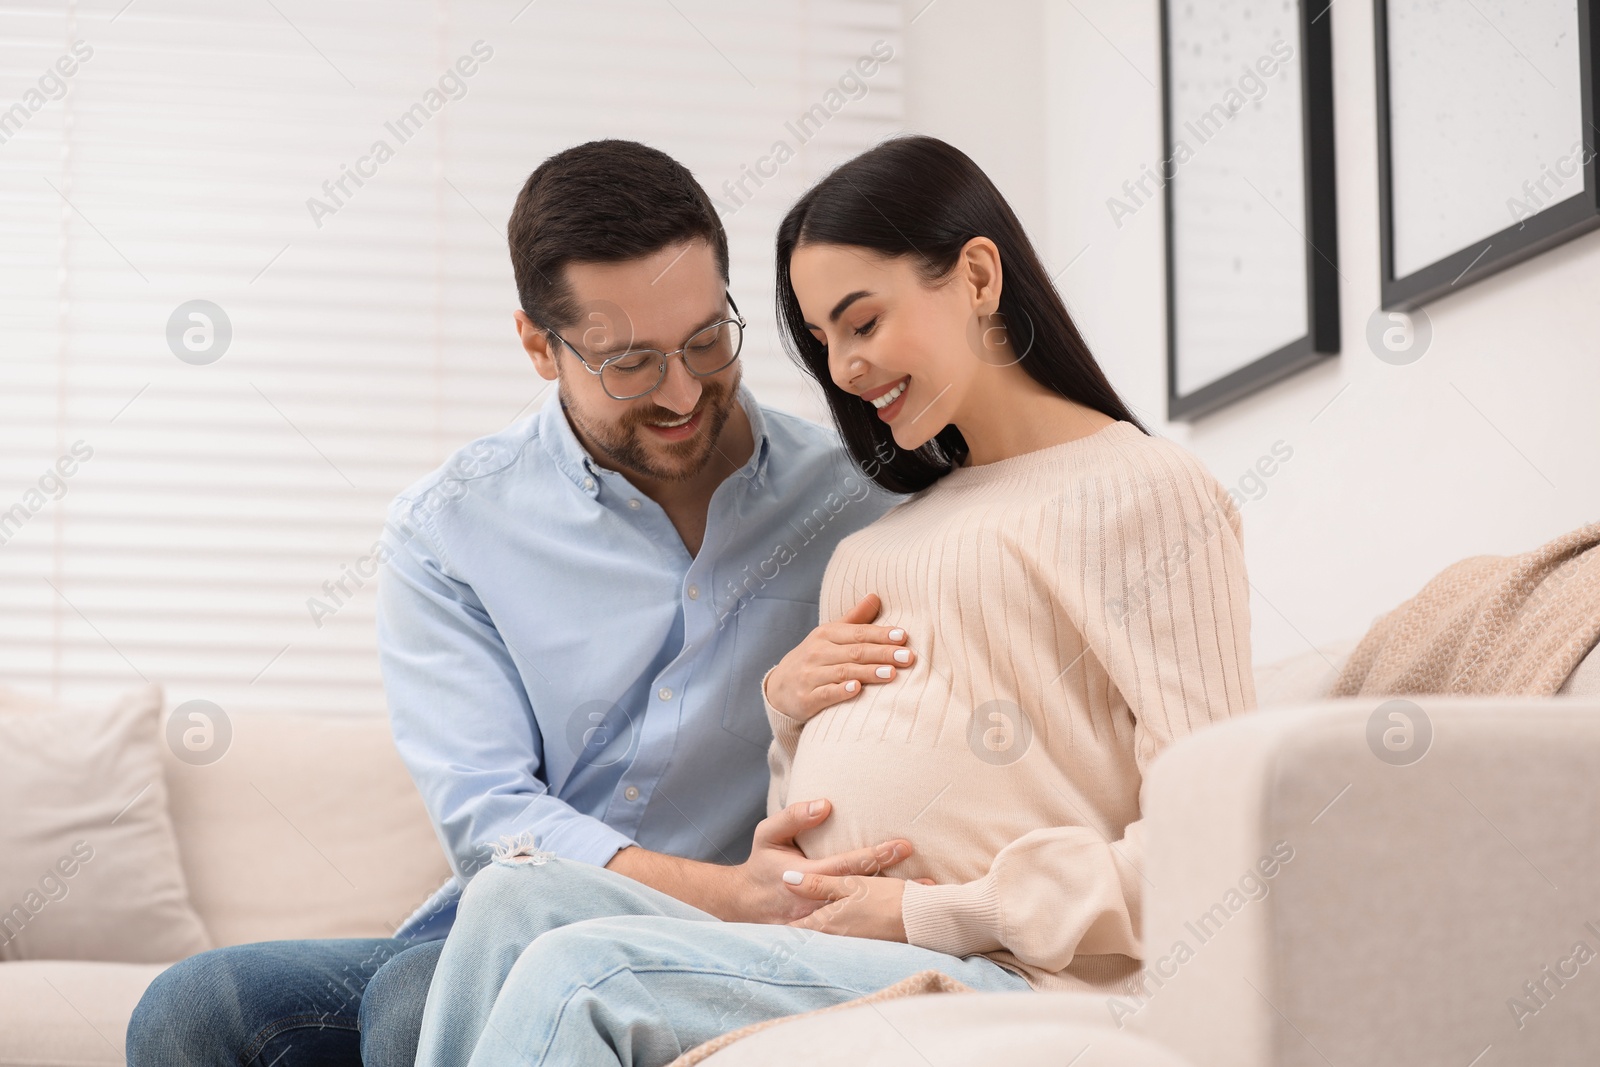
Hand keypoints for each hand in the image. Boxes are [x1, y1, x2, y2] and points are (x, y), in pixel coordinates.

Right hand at [722, 798, 915, 923]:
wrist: (743, 905)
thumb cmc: (761, 865)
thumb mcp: (768, 834)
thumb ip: (794, 816)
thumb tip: (827, 805)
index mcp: (805, 877)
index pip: (848, 866)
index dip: (876, 855)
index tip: (904, 846)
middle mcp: (817, 904)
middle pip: (863, 895)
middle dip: (896, 888)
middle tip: (929, 882)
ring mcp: (821, 924)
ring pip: (863, 917)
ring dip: (894, 912)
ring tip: (925, 905)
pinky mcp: (825, 935)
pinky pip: (856, 932)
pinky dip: (881, 928)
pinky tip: (905, 925)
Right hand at [763, 594, 914, 723]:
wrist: (779, 687)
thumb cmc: (814, 658)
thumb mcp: (830, 635)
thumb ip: (855, 619)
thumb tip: (876, 596)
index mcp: (826, 634)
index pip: (858, 633)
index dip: (881, 634)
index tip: (903, 636)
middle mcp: (818, 652)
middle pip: (855, 652)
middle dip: (883, 653)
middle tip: (908, 657)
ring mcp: (811, 675)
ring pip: (844, 672)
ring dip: (869, 672)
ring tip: (892, 673)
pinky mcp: (806, 698)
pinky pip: (826, 693)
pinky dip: (841, 691)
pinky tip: (858, 689)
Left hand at [782, 872, 935, 941]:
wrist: (923, 920)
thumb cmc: (885, 901)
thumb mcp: (849, 886)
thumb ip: (818, 884)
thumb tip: (787, 879)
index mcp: (826, 923)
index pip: (794, 930)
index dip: (779, 929)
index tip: (765, 929)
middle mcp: (836, 937)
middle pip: (808, 936)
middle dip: (796, 931)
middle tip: (778, 932)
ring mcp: (852, 942)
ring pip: (828, 936)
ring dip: (819, 930)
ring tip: (805, 926)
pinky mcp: (868, 942)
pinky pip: (846, 937)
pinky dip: (841, 930)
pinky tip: (844, 923)